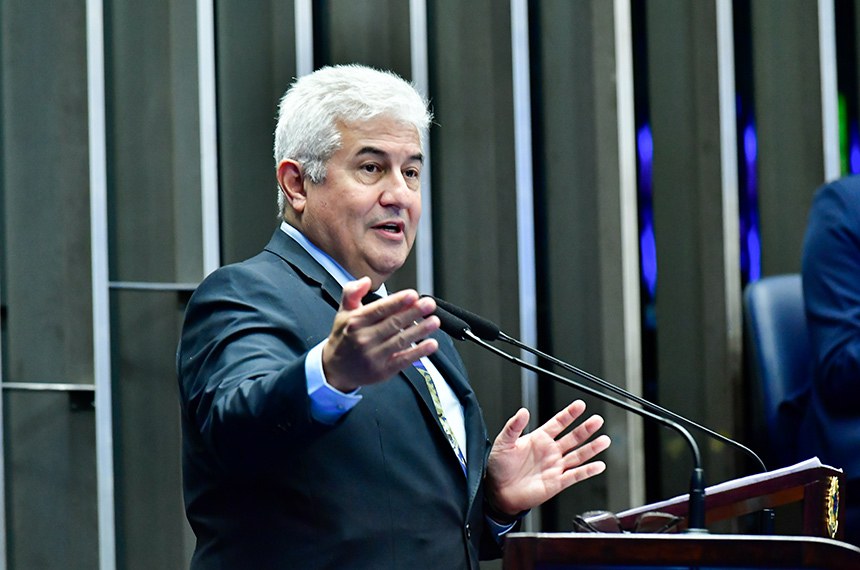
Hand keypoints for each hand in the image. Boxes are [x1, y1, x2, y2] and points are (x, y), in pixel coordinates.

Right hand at [322, 277, 439, 390]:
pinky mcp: (383, 370)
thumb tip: (365, 280)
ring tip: (434, 321)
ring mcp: (374, 356)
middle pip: (393, 323)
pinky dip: (419, 352)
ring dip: (420, 330)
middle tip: (429, 304)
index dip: (397, 302)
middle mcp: (364, 338)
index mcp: (356, 322)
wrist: (335, 369)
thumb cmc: (343, 337)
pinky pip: (404, 359)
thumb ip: (352, 292)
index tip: (412, 295)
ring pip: (401, 340)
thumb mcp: (343, 312)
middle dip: (414, 312)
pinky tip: (431, 344)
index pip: (380, 309)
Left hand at [485, 400, 610, 517]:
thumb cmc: (499, 467)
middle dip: (586, 429)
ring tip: (604, 440)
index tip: (580, 405)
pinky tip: (598, 465)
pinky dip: (588, 471)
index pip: (558, 423)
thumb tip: (523, 411)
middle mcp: (550, 451)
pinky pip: (576, 475)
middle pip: (573, 437)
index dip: (569, 414)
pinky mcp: (557, 482)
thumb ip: (514, 427)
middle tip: (597, 420)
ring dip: (592, 448)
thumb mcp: (503, 442)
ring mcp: (555, 467)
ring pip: (578, 455)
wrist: (498, 492)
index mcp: (539, 439)